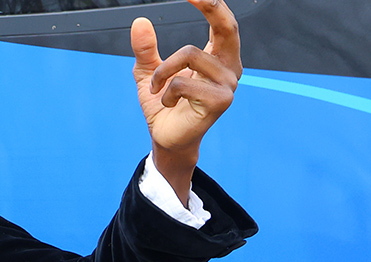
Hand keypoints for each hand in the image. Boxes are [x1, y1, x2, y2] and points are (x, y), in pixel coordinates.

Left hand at [133, 0, 240, 195]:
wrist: (165, 138)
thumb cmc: (163, 105)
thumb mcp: (149, 72)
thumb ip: (146, 48)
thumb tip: (140, 21)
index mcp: (219, 57)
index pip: (222, 23)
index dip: (212, 4)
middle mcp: (230, 67)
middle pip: (227, 27)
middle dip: (212, 6)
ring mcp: (228, 85)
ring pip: (190, 54)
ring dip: (163, 71)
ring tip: (158, 90)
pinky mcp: (220, 101)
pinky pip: (182, 82)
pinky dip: (165, 92)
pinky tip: (167, 104)